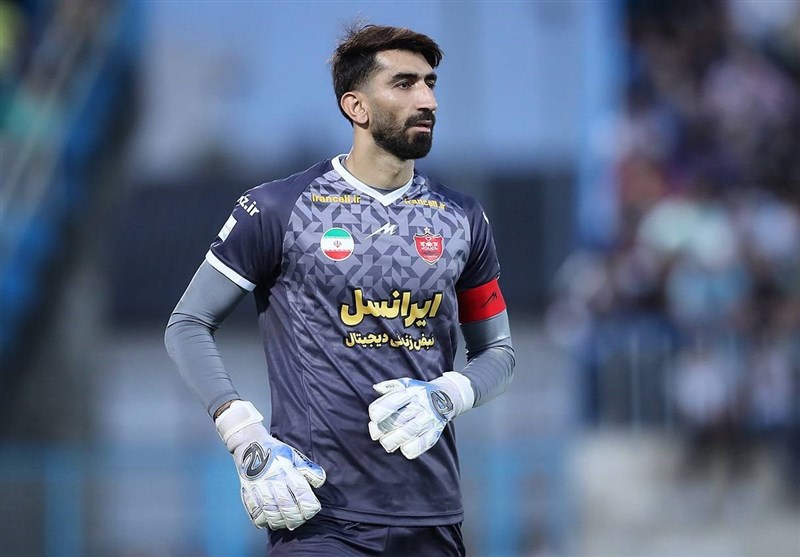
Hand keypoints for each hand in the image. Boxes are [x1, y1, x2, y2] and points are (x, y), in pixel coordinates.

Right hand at [215, 401, 325, 529]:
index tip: (313, 509)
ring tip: (286, 523)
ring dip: (280, 521)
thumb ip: (308, 469)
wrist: (249, 444)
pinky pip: (254, 511)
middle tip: (301, 520)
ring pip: (270, 511)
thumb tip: (320, 482)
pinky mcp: (246, 491)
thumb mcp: (294, 455)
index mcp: (286, 468)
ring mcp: (257, 486)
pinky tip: (269, 521)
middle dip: (296, 517)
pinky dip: (262, 520)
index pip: (300, 491)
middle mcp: (272, 478)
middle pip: (285, 505)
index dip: (309, 505)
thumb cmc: (275, 452)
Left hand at [368, 375, 463, 459]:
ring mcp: (430, 418)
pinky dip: (410, 449)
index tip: (374, 417)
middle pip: (398, 420)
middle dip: (382, 429)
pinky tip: (403, 448)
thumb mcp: (407, 384)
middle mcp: (422, 404)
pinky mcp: (436, 431)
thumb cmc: (419, 393)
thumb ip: (390, 386)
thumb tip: (375, 388)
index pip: (392, 402)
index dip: (378, 412)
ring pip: (408, 433)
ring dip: (392, 441)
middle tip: (376, 433)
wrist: (446, 397)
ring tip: (387, 443)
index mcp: (412, 391)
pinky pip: (423, 443)